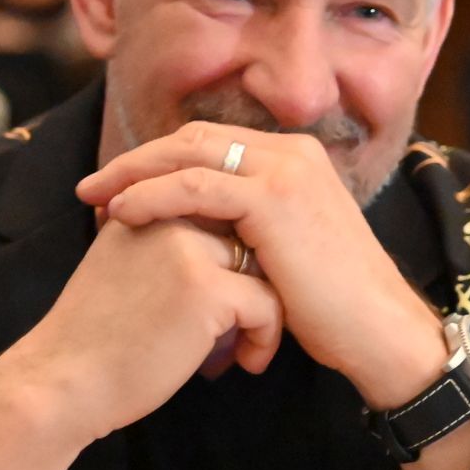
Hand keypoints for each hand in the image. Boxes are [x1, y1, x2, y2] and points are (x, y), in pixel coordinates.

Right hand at [7, 215, 285, 445]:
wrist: (61, 381)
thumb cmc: (93, 339)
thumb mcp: (122, 266)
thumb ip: (163, 245)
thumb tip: (226, 248)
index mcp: (144, 202)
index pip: (218, 208)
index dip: (233, 256)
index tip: (224, 302)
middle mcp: (167, 212)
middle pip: (247, 234)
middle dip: (251, 281)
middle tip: (241, 328)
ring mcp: (189, 248)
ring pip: (264, 267)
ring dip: (264, 310)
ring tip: (244, 347)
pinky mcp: (207, 288)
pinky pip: (267, 304)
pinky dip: (266, 337)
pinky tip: (246, 363)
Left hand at [77, 122, 448, 409]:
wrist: (377, 331)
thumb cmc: (331, 307)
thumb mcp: (284, 250)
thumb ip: (248, 225)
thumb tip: (197, 230)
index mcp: (295, 158)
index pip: (210, 143)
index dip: (158, 161)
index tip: (117, 187)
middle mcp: (292, 152)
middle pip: (194, 139)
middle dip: (137, 160)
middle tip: (91, 187)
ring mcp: (286, 170)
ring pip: (189, 154)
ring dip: (134, 173)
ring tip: (94, 198)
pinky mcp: (274, 198)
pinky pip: (196, 187)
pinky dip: (153, 195)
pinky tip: (123, 213)